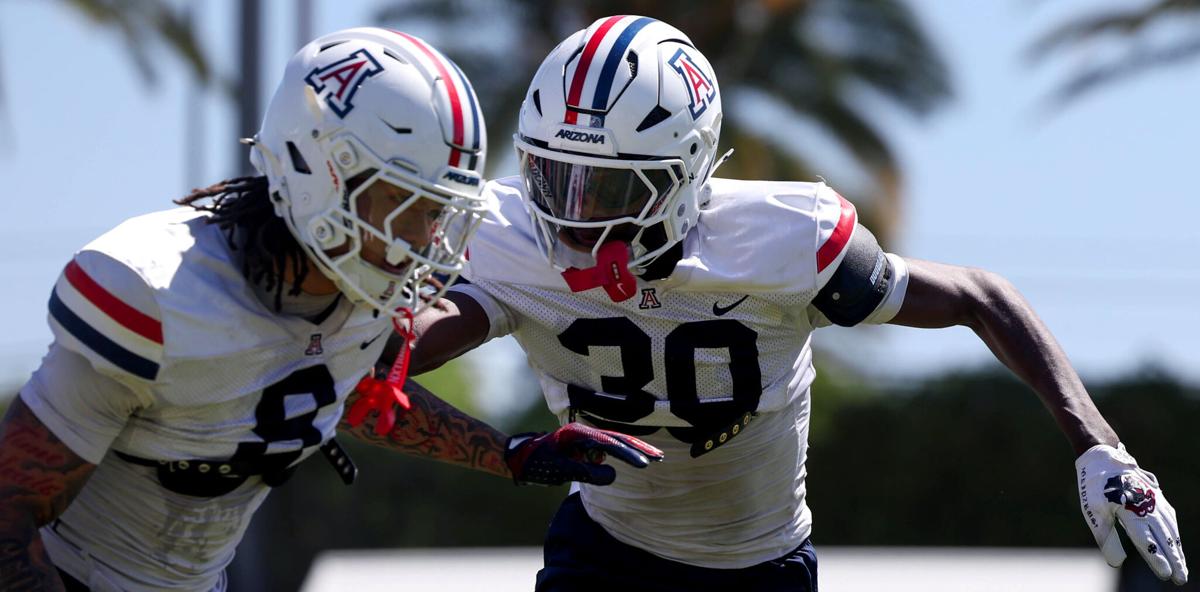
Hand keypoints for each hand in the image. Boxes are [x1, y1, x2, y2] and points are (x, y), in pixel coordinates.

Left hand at [504, 423, 663, 485]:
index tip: (646, 464)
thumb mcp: (560, 471)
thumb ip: (586, 473)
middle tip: (660, 458)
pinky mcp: (582, 444)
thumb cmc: (536, 464)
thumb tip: (614, 476)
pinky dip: (621, 452)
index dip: (630, 454)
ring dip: (633, 448)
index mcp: (579, 434)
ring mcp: (583, 437)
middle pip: (618, 438)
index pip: (610, 443)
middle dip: (639, 447)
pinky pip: (606, 447)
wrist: (516, 458)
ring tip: (653, 458)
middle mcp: (584, 432)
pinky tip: (632, 458)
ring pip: (614, 441)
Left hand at [1077, 443, 1186, 584]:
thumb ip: (1106, 537)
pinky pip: (1170, 519)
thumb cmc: (1096, 487)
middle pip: (1164, 539)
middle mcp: (1147, 507)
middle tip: (1180, 579)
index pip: (1146, 541)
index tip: (1166, 575)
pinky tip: (1176, 543)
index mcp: (1130, 512)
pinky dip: (1174, 534)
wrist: (1105, 457)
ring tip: (1182, 567)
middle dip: (1174, 560)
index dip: (1156, 559)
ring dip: (1177, 549)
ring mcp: (1155, 502)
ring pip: (1170, 530)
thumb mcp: (1094, 511)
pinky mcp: (1157, 497)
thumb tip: (1116, 563)